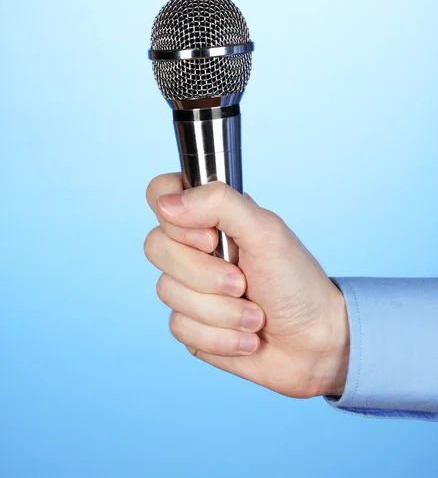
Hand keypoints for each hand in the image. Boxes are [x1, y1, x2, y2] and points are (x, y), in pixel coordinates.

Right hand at [144, 174, 349, 398]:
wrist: (315, 343)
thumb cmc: (297, 282)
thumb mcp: (266, 232)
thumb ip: (219, 203)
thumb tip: (167, 204)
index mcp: (211, 216)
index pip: (161, 193)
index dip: (175, 219)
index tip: (211, 239)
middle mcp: (194, 248)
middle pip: (155, 247)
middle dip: (205, 275)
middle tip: (243, 283)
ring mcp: (189, 286)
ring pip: (167, 291)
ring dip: (221, 312)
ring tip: (254, 315)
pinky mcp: (190, 323)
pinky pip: (179, 327)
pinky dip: (219, 337)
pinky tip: (245, 337)